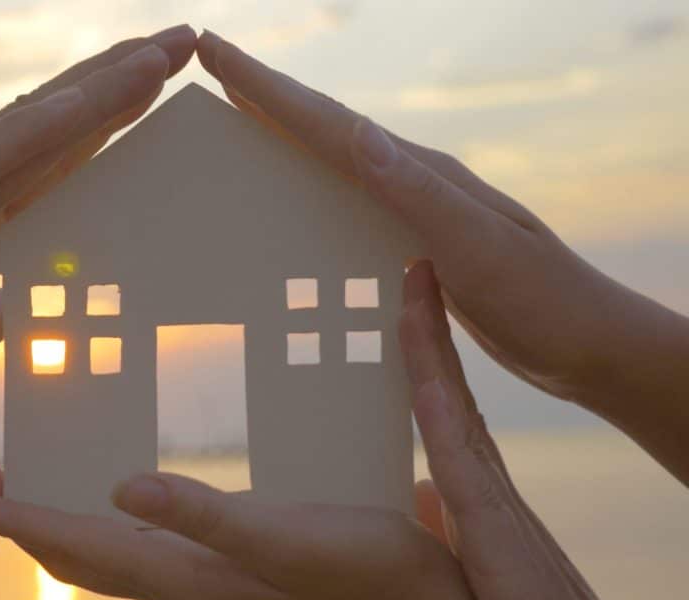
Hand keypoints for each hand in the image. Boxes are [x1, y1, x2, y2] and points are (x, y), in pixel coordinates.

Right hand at [0, 25, 195, 429]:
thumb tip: (0, 312)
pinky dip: (46, 131)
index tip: (152, 98)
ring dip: (98, 92)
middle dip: (115, 89)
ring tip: (163, 53)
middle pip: (45, 132)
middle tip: (179, 47)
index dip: (99, 128)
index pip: (41, 166)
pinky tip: (96, 102)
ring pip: (27, 132)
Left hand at [0, 262, 629, 599]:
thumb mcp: (286, 536)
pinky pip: (146, 533)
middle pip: (78, 552)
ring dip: (57, 516)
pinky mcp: (228, 554)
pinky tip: (117, 486)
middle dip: (20, 521)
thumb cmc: (362, 568)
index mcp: (182, 572)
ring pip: (106, 546)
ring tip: (24, 482)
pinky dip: (109, 511)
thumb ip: (207, 517)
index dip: (18, 520)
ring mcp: (203, 569)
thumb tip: (122, 489)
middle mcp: (180, 575)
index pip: (78, 545)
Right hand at [194, 31, 688, 483]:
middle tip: (214, 63)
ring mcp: (416, 211)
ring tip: (238, 117)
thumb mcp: (479, 247)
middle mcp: (414, 182)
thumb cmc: (542, 300)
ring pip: (334, 161)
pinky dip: (312, 184)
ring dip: (285, 133)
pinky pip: (348, 201)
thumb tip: (356, 134)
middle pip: (325, 128)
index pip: (331, 124)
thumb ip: (418, 192)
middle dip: (266, 95)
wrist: (590, 344)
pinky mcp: (415, 243)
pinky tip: (296, 199)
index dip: (268, 89)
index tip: (217, 52)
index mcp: (422, 176)